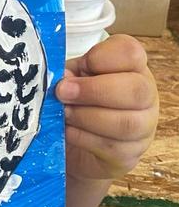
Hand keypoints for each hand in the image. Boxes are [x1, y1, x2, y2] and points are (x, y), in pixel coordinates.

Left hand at [57, 34, 157, 183]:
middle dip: (93, 91)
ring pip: (126, 123)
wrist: (80, 141)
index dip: (103, 57)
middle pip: (135, 90)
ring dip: (87, 117)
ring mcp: (143, 127)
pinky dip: (83, 138)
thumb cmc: (78, 98)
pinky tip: (68, 131)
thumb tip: (63, 80)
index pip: (131, 53)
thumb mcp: (72, 77)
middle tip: (62, 93)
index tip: (80, 65)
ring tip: (64, 113)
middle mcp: (145, 94)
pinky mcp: (130, 154)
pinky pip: (111, 147)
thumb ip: (69, 74)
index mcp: (131, 66)